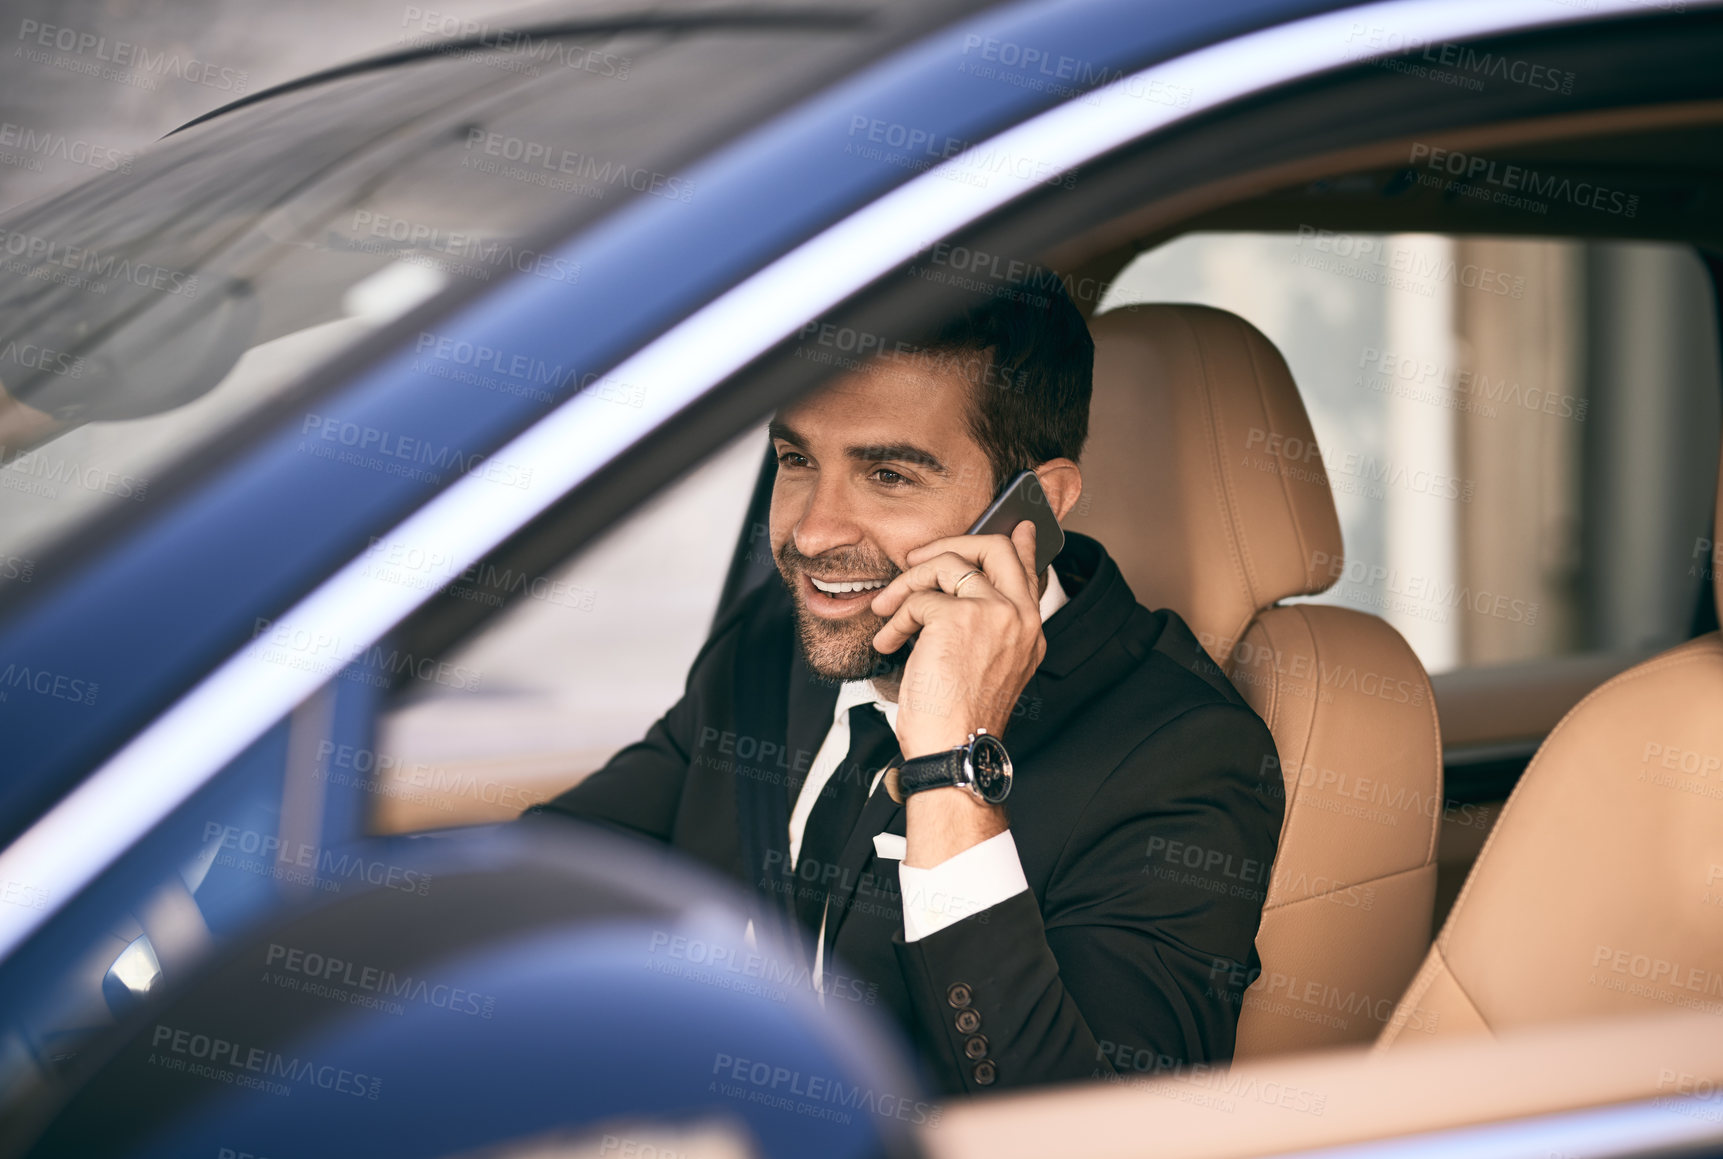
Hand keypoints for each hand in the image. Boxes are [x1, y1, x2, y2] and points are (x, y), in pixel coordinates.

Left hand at [869, 520, 1041, 866]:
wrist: (954, 748)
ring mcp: (995, 613)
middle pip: (995, 547)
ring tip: (887, 610)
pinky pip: (919, 598)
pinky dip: (896, 617)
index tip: (1018, 527)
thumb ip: (982, 627)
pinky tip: (888, 640)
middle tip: (919, 559)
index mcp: (1029, 631)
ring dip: (907, 584)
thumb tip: (957, 594)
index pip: (1030, 572)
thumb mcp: (982, 666)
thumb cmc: (958, 718)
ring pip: (948, 565)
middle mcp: (1020, 617)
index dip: (1021, 545)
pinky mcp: (961, 618)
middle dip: (952, 543)